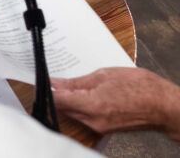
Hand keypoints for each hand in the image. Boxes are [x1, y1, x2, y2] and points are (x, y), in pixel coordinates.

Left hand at [53, 67, 179, 140]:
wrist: (163, 106)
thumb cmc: (139, 86)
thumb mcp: (105, 75)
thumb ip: (76, 82)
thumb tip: (55, 83)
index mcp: (92, 105)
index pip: (57, 101)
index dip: (47, 89)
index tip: (42, 79)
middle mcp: (93, 121)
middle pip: (63, 109)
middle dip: (58, 94)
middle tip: (57, 79)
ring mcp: (99, 128)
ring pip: (73, 113)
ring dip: (70, 100)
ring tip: (75, 84)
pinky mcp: (104, 129)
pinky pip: (84, 117)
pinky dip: (81, 106)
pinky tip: (86, 94)